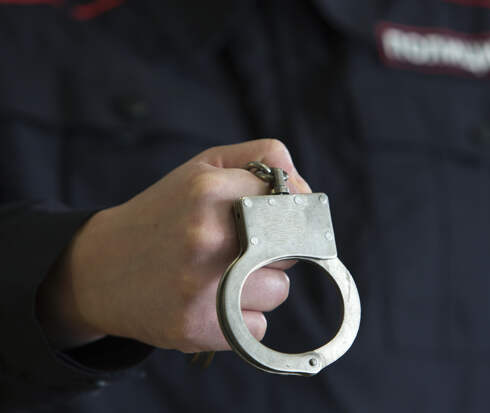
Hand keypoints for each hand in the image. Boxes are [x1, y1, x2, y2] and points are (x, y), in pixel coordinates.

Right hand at [36, 139, 310, 351]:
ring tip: (219, 275)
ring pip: (278, 290)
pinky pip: (257, 325)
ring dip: (258, 286)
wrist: (100, 269)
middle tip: (236, 246)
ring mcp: (202, 285)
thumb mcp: (202, 168)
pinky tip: (210, 300)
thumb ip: (259, 159)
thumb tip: (306, 186)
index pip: (293, 200)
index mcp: (208, 189)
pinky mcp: (199, 327)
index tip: (276, 218)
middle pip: (291, 247)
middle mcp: (206, 236)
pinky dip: (241, 317)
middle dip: (275, 248)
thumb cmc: (163, 215)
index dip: (289, 211)